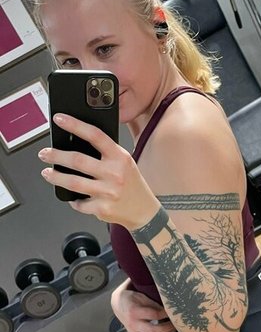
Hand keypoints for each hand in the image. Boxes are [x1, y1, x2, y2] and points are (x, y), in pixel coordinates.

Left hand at [38, 113, 157, 229]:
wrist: (144, 211)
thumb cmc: (131, 184)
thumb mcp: (124, 162)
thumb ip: (105, 153)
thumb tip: (74, 143)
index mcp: (120, 157)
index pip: (95, 135)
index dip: (75, 125)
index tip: (59, 119)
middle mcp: (114, 173)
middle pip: (78, 160)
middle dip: (56, 156)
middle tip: (45, 154)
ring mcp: (108, 192)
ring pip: (73, 182)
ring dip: (56, 177)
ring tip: (47, 173)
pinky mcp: (102, 208)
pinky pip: (79, 203)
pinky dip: (73, 200)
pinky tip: (71, 196)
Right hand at [111, 285, 175, 331]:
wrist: (118, 304)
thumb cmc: (131, 299)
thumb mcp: (141, 296)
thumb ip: (153, 304)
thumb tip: (167, 311)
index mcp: (134, 311)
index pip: (154, 315)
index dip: (165, 314)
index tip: (171, 312)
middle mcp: (133, 324)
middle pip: (153, 331)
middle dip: (167, 328)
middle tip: (174, 324)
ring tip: (171, 330)